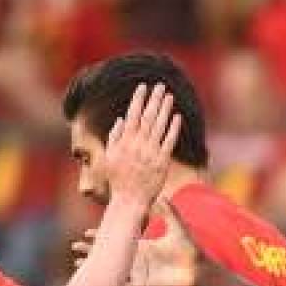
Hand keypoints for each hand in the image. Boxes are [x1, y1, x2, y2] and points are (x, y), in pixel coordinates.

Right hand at [72, 200, 202, 285]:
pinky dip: (109, 282)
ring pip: (111, 270)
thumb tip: (158, 192)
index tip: (86, 232)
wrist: (198, 271)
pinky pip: (121, 285)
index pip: (118, 240)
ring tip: (78, 264)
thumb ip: (167, 210)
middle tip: (75, 246)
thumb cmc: (189, 248)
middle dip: (92, 250)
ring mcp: (138, 274)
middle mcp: (137, 260)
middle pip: (110, 254)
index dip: (103, 236)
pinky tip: (96, 279)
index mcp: (142, 246)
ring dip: (96, 267)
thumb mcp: (176, 225)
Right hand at [103, 82, 181, 211]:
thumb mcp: (109, 157)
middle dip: (154, 99)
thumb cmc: (117, 180)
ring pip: (159, 126)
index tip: (143, 87)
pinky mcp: (162, 162)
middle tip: (160, 86)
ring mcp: (150, 153)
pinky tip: (177, 117)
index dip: (138, 100)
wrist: (129, 200)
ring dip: (165, 109)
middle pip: (148, 117)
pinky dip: (173, 129)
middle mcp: (137, 145)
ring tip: (169, 96)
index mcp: (124, 142)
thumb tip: (120, 119)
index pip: (132, 115)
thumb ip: (114, 137)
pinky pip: (169, 142)